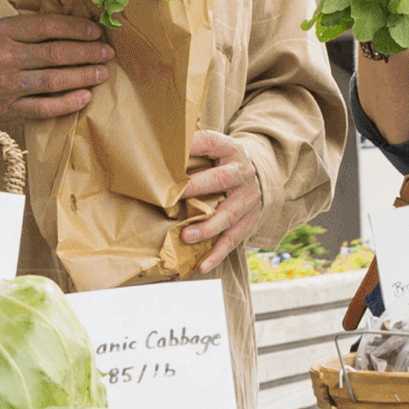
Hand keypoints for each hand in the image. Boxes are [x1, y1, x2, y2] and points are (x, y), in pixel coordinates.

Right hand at [0, 10, 114, 126]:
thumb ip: (30, 29)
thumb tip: (74, 28)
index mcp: (3, 32)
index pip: (48, 26)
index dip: (77, 28)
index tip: (96, 31)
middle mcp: (5, 58)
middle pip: (56, 54)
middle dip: (87, 53)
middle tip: (107, 52)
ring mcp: (6, 86)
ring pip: (54, 81)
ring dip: (83, 76)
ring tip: (103, 72)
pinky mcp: (8, 109)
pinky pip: (44, 108)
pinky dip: (67, 103)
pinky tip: (85, 96)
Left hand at [181, 129, 269, 256]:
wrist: (258, 174)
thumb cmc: (222, 161)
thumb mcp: (214, 147)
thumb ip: (191, 148)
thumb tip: (151, 148)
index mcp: (229, 149)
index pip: (209, 143)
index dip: (191, 147)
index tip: (170, 153)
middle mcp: (241, 173)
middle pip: (220, 180)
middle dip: (195, 188)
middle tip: (172, 197)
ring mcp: (247, 199)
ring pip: (227, 215)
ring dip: (206, 227)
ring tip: (186, 236)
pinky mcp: (248, 221)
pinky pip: (232, 240)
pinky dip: (216, 254)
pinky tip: (202, 265)